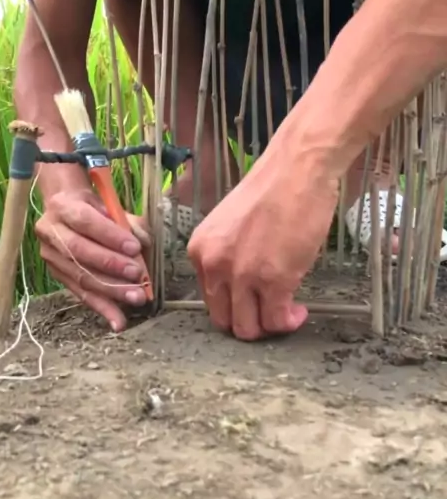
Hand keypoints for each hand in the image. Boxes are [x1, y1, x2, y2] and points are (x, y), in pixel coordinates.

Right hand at [35, 187, 150, 330]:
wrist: (67, 211)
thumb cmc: (96, 209)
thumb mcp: (113, 207)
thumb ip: (129, 223)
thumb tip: (143, 244)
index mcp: (63, 206)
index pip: (85, 221)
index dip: (109, 236)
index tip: (135, 247)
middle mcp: (50, 231)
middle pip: (79, 251)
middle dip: (111, 265)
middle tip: (138, 275)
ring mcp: (50, 256)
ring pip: (80, 277)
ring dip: (111, 291)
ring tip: (136, 298)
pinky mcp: (56, 275)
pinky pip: (81, 294)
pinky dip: (103, 308)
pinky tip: (118, 321)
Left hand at [187, 131, 339, 340]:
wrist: (298, 169)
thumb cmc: (272, 188)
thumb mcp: (230, 225)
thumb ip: (228, 255)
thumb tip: (242, 286)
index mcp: (201, 250)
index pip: (209, 299)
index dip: (233, 305)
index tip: (252, 300)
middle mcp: (215, 265)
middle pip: (224, 320)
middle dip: (248, 321)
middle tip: (269, 312)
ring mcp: (243, 275)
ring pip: (248, 328)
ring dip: (269, 326)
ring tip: (286, 312)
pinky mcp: (274, 281)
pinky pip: (276, 320)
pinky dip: (288, 322)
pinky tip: (298, 311)